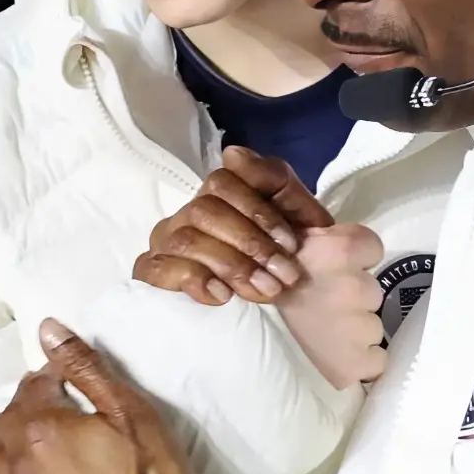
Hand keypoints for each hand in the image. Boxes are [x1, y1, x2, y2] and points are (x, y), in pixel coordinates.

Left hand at [0, 323, 191, 473]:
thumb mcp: (128, 410)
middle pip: (7, 419)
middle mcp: (19, 456)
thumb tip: (48, 329)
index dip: (48, 376)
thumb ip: (85, 368)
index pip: (36, 387)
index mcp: (46, 424)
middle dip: (16, 403)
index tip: (58, 375)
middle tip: (25, 395)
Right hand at [134, 145, 332, 306]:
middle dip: (248, 243)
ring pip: (184, 240)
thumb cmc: (314, 268)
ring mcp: (175, 249)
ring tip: (265, 290)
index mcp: (229, 198)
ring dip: (230, 265)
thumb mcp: (312, 219)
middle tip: (282, 274)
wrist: (318, 319)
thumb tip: (231, 154)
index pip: (221, 182)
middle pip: (202, 210)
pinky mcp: (165, 284)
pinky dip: (191, 280)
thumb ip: (275, 180)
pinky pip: (155, 269)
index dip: (257, 211)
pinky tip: (222, 295)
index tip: (291, 244)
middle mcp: (196, 217)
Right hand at [277, 223, 387, 388]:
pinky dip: (361, 360)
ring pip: (372, 327)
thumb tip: (344, 241)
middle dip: (352, 299)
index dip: (356, 259)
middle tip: (321, 304)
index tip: (336, 267)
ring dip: (354, 330)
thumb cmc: (261, 283)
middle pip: (372, 292)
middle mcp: (352, 285)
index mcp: (338, 249)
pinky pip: (375, 361)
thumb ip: (324, 239)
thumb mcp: (290, 245)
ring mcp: (356, 326)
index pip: (372, 248)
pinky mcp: (354, 361)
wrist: (235, 330)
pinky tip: (336, 356)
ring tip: (322, 332)